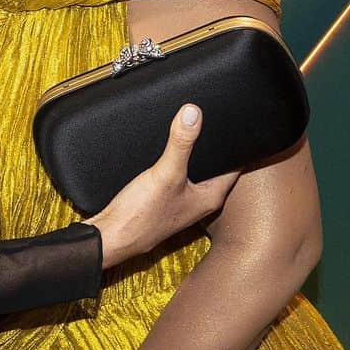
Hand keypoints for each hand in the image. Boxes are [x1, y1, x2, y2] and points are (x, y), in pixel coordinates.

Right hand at [91, 104, 238, 267]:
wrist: (111, 237)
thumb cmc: (141, 216)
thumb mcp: (165, 174)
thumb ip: (180, 143)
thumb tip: (193, 113)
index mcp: (210, 197)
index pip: (235, 166)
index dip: (237, 145)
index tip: (238, 124)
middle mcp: (199, 201)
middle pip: (215, 168)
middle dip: (214, 147)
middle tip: (216, 121)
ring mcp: (181, 203)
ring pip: (195, 173)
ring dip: (193, 156)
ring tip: (192, 132)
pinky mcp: (163, 202)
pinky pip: (177, 177)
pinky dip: (176, 164)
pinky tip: (166, 154)